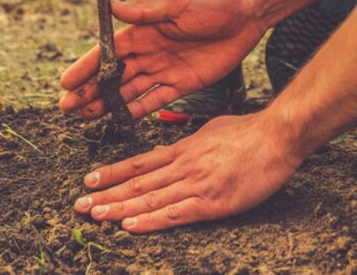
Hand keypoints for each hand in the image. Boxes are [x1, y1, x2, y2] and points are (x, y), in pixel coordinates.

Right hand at [60, 0, 262, 119]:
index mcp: (145, 29)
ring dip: (107, 102)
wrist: (247, 14)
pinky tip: (119, 120)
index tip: (67, 82)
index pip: (109, 51)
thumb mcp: (178, 2)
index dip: (87, 66)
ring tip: (85, 116)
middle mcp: (150, 50)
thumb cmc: (213, 2)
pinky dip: (137, 110)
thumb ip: (146, 11)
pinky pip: (155, 100)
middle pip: (114, 75)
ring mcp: (165, 68)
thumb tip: (111, 6)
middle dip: (90, 90)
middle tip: (68, 107)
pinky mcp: (183, 83)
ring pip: (129, 90)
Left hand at [73, 111, 300, 231]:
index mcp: (184, 148)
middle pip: (138, 183)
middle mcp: (184, 164)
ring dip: (119, 209)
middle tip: (80, 205)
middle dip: (107, 194)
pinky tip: (130, 226)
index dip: (113, 172)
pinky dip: (150, 221)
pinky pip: (175, 213)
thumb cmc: (248, 133)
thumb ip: (187, 144)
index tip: (90, 180)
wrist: (276, 137)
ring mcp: (196, 183)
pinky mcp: (212, 201)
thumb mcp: (210, 130)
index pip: (140, 163)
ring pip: (150, 199)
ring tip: (95, 216)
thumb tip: (165, 151)